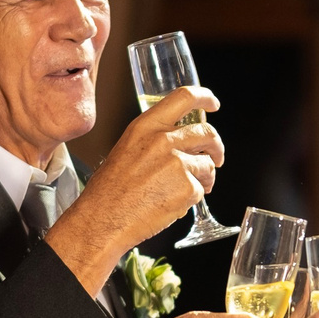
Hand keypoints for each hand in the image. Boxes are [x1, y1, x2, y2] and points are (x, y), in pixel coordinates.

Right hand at [46, 86, 224, 282]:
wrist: (102, 220)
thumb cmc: (109, 191)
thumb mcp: (127, 150)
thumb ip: (154, 141)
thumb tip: (181, 144)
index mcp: (146, 126)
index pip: (184, 97)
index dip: (204, 98)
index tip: (213, 104)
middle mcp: (164, 139)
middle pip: (207, 133)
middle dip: (216, 147)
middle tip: (216, 158)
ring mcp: (178, 163)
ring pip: (208, 165)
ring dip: (205, 178)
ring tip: (187, 190)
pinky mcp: (187, 187)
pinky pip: (200, 190)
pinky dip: (193, 198)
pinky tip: (174, 204)